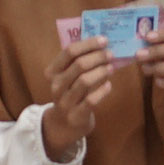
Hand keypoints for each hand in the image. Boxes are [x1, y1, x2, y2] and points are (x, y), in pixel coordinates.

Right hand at [40, 33, 121, 163]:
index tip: (104, 40)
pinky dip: (102, 90)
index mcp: (52, 72)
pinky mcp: (76, 115)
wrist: (63, 124)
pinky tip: (109, 85)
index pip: (69, 52)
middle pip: (79, 65)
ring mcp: (65, 102)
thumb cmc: (70, 93)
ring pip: (85, 81)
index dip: (89, 44)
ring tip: (111, 68)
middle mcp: (56, 86)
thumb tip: (102, 44)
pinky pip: (91, 100)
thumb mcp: (67, 77)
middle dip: (98, 57)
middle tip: (110, 54)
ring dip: (101, 72)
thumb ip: (77, 61)